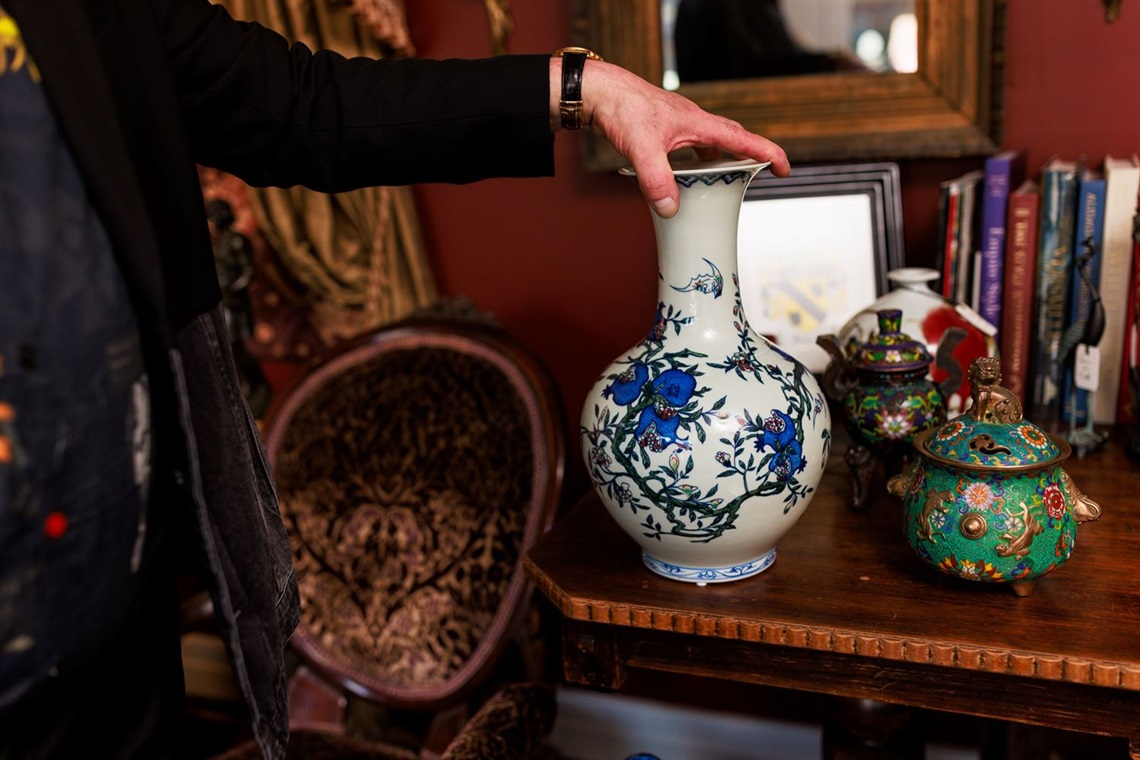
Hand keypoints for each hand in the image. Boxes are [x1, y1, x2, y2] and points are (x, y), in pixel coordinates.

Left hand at [551, 57, 789, 217]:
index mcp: (699, 123)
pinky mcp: (663, 129)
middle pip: (732, 139)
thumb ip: (657, 180)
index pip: (743, 139)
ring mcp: (679, 125)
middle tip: (763, 174)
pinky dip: (694, 162)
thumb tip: (671, 209)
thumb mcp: (642, 149)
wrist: (599, 92)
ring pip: (710, 144)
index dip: (767, 154)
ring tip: (723, 183)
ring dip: (720, 162)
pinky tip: (683, 176)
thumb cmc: (622, 109)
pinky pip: (689, 148)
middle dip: (750, 157)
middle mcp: (694, 122)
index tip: (784, 169)